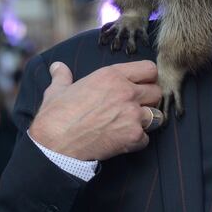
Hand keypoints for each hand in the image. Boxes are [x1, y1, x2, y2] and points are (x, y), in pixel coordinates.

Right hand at [29, 60, 161, 160]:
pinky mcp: (133, 135)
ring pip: (157, 115)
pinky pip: (147, 138)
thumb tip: (57, 66)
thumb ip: (63, 76)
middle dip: (149, 101)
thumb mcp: (57, 90)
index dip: (147, 78)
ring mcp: (132, 113)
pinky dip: (137, 142)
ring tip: (132, 125)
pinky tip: (123, 141)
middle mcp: (126, 91)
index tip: (140, 85)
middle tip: (136, 108)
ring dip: (148, 121)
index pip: (149, 69)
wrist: (54, 145)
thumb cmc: (56, 116)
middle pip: (156, 92)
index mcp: (112, 75)